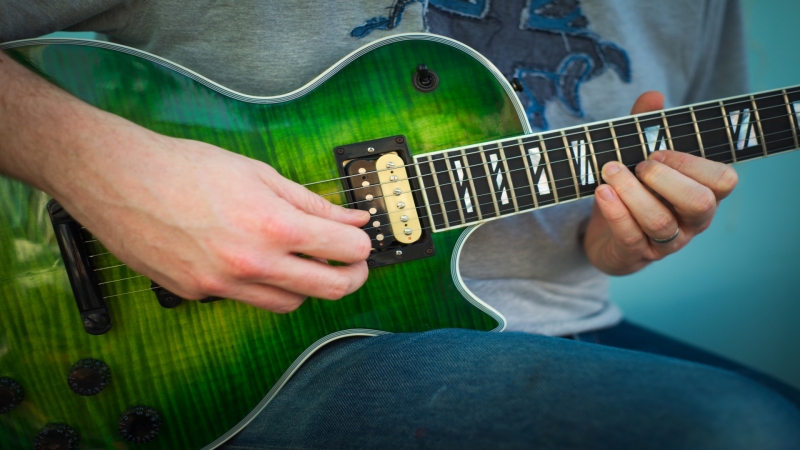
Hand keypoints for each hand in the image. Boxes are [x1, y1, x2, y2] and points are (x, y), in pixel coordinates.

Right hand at [65, 133, 371, 311]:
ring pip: (290, 304)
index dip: (362, 245)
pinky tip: (253, 261)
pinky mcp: (198, 295)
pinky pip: (247, 300)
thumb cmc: (186, 167)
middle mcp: (253, 263)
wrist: (120, 180)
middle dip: (352, 278)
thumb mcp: (259, 173)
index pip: (345, 249)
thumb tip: (352, 217)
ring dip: (306, 286)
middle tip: (353, 265)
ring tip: (303, 261)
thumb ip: (312, 201)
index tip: (361, 240)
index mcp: (274, 225)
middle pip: (328, 290)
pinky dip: (262, 286)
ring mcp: (224, 286)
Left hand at [583, 92, 738, 274]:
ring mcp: (665, 243)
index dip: (692, 163)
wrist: (606, 239)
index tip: (658, 151)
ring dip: (632, 192)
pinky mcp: (635, 255)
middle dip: (666, 178)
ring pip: (659, 221)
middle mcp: (691, 222)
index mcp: (702, 193)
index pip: (723, 180)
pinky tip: (601, 191)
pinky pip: (630, 236)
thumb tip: (654, 96)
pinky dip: (615, 211)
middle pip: (699, 203)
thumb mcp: (638, 158)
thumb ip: (647, 127)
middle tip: (639, 165)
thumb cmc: (633, 192)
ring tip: (609, 171)